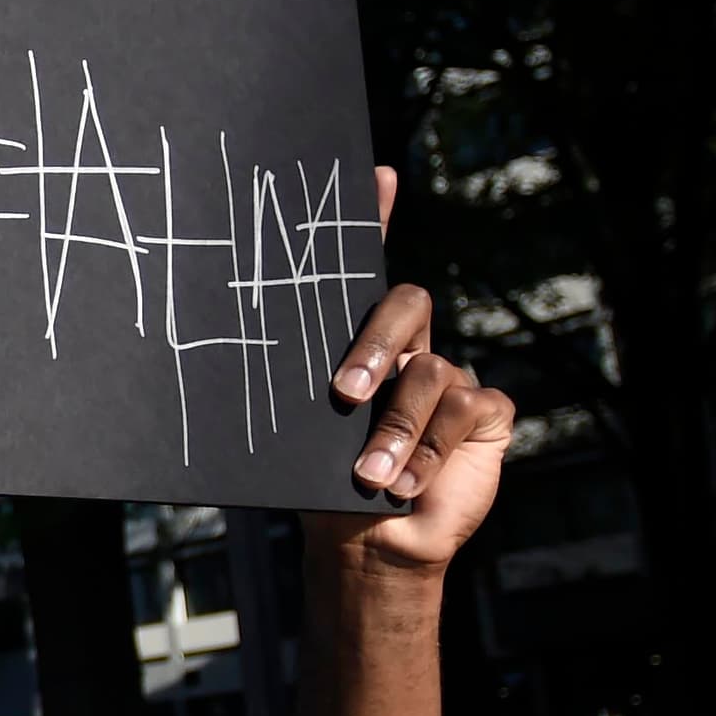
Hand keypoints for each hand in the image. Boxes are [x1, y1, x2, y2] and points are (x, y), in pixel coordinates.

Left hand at [317, 167, 513, 577]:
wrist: (369, 541)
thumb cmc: (324, 484)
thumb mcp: (299, 436)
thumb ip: (291, 396)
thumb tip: (227, 358)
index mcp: (358, 344)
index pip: (365, 270)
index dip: (377, 218)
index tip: (375, 173)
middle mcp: (410, 348)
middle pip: (406, 305)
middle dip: (375, 346)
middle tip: (345, 395)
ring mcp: (451, 378)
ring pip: (432, 374)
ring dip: (398, 434)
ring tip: (370, 480)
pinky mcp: (487, 414)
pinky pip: (465, 411)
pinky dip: (432, 452)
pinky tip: (406, 485)